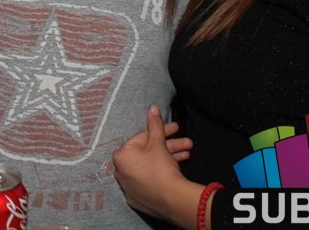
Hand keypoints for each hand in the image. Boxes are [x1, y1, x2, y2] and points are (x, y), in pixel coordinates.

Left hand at [112, 105, 203, 227]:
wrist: (172, 199)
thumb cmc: (160, 168)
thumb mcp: (158, 142)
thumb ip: (154, 124)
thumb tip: (153, 109)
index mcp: (120, 157)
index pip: (142, 138)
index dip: (161, 132)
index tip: (174, 128)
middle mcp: (121, 173)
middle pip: (148, 153)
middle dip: (169, 146)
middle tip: (187, 143)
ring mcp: (130, 188)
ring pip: (151, 167)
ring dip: (171, 158)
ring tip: (188, 154)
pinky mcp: (140, 200)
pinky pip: (150, 181)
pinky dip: (162, 174)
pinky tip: (177, 168)